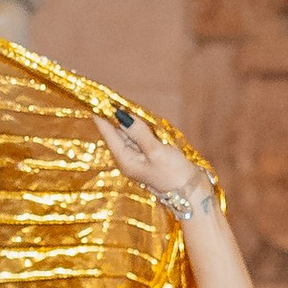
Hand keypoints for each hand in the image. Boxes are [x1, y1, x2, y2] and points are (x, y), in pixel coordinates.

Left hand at [93, 108, 211, 215]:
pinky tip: (140, 119)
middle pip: (115, 132)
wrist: (191, 192)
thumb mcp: (156, 151)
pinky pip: (137, 138)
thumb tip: (122, 116)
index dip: (101, 114)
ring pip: (126, 134)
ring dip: (127, 120)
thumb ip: (139, 132)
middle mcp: (126, 159)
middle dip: (114, 115)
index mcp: (124, 159)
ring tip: (122, 103)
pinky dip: (137, 128)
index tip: (96, 98)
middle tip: (111, 95)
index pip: (108, 132)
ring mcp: (136, 158)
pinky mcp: (146, 157)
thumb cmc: (174, 173)